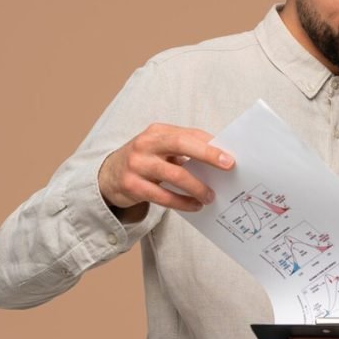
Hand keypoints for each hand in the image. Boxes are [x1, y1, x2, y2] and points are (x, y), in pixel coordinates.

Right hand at [98, 123, 234, 213]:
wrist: (108, 176)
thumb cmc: (146, 161)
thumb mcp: (161, 149)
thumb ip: (185, 150)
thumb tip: (220, 159)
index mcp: (157, 132)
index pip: (188, 134)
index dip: (210, 144)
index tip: (230, 155)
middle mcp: (145, 144)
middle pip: (180, 145)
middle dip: (207, 155)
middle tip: (228, 166)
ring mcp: (137, 164)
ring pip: (174, 174)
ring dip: (196, 187)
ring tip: (210, 196)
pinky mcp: (132, 185)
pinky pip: (163, 196)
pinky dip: (182, 202)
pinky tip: (194, 206)